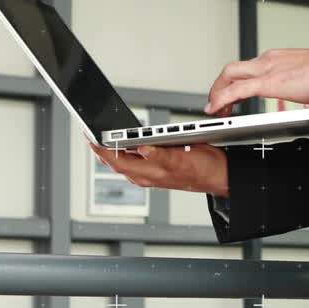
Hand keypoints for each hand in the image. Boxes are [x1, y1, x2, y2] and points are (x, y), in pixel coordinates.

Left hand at [86, 134, 228, 196]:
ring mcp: (152, 172)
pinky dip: (127, 148)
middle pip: (116, 161)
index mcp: (149, 173)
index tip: (88, 135)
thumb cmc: (204, 171)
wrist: (219, 175)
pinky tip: (126, 141)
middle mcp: (147, 174)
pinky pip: (136, 158)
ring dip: (112, 148)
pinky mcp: (159, 166)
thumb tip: (142, 150)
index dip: (101, 148)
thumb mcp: (182, 160)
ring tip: (101, 135)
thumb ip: (161, 156)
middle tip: (89, 132)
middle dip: (102, 148)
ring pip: (124, 160)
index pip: (116, 160)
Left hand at [203, 47, 308, 117]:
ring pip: (230, 75)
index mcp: (276, 58)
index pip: (246, 67)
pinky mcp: (268, 82)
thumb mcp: (305, 76)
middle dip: (219, 86)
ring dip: (217, 92)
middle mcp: (268, 60)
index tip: (232, 95)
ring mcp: (267, 69)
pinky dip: (222, 99)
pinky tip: (216, 109)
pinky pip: (237, 90)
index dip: (233, 81)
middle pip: (232, 69)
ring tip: (215, 109)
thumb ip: (296, 84)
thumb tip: (300, 95)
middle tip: (218, 104)